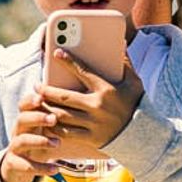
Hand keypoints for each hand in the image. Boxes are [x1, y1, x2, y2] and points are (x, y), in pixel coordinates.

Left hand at [18, 55, 140, 161]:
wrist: (144, 135)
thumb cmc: (137, 105)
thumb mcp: (134, 82)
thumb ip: (125, 63)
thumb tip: (121, 42)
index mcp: (106, 90)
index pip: (83, 72)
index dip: (68, 62)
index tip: (56, 53)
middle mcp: (97, 107)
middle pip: (64, 97)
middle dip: (47, 91)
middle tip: (37, 85)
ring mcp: (93, 124)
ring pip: (62, 115)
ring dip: (47, 108)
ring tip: (38, 102)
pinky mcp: (90, 138)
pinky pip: (66, 133)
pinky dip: (54, 127)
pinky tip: (47, 121)